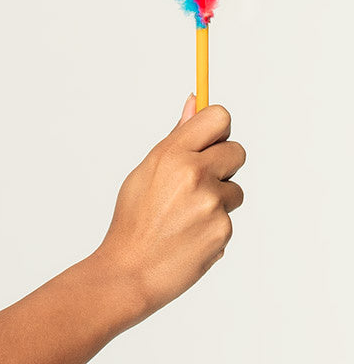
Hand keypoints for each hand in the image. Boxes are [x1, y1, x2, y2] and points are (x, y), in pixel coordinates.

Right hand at [95, 94, 245, 319]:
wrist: (132, 268)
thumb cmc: (135, 216)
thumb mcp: (148, 169)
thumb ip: (177, 137)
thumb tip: (194, 101)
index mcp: (172, 153)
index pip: (218, 118)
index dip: (217, 127)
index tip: (210, 137)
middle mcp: (195, 173)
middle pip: (237, 150)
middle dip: (223, 163)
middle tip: (198, 180)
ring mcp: (212, 204)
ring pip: (235, 188)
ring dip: (219, 198)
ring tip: (187, 213)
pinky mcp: (223, 230)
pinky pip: (228, 217)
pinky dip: (214, 224)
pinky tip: (189, 234)